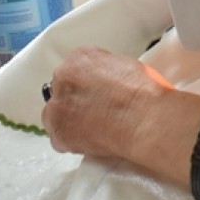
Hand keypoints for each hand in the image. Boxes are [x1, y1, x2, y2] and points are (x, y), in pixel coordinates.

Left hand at [41, 46, 172, 159]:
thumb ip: (105, 70)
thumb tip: (105, 82)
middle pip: (61, 89)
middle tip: (95, 110)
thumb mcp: (125, 64)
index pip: (75, 68)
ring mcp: (57, 106)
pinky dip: (72, 142)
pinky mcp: (59, 133)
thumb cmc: (143, 91)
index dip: (87, 83)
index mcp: (80, 57)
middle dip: (75, 99)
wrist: (144, 118)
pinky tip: (91, 140)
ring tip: (93, 128)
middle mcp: (63, 77)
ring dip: (69, 120)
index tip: (97, 92)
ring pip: (55, 114)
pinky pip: (59, 139)